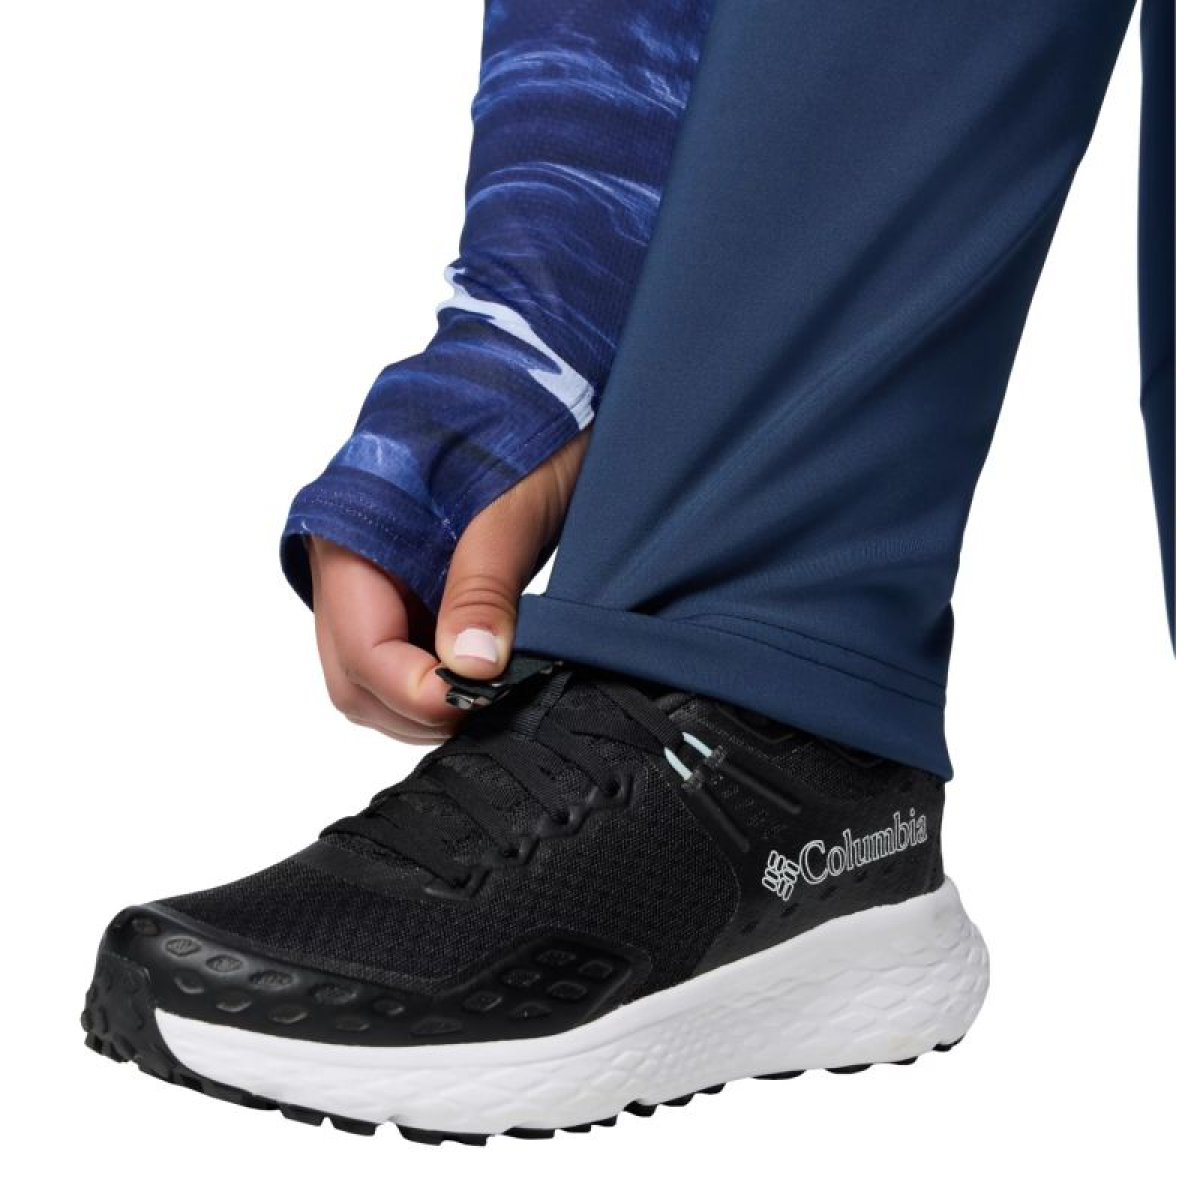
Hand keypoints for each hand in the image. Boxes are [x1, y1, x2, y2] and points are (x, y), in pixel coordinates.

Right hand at [309, 430, 588, 741]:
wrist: (538, 378)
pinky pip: (402, 656)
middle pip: (356, 677)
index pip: (363, 650)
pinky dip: (438, 680)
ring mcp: (374, 579)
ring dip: (426, 701)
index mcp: (352, 534)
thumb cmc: (521, 423)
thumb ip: (483, 585)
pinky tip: (486, 672)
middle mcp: (349, 565)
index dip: (417, 690)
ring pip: (373, 678)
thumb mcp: (512, 504)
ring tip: (494, 692)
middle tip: (491, 707)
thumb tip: (471, 667)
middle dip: (416, 707)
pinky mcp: (405, 586)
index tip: (482, 700)